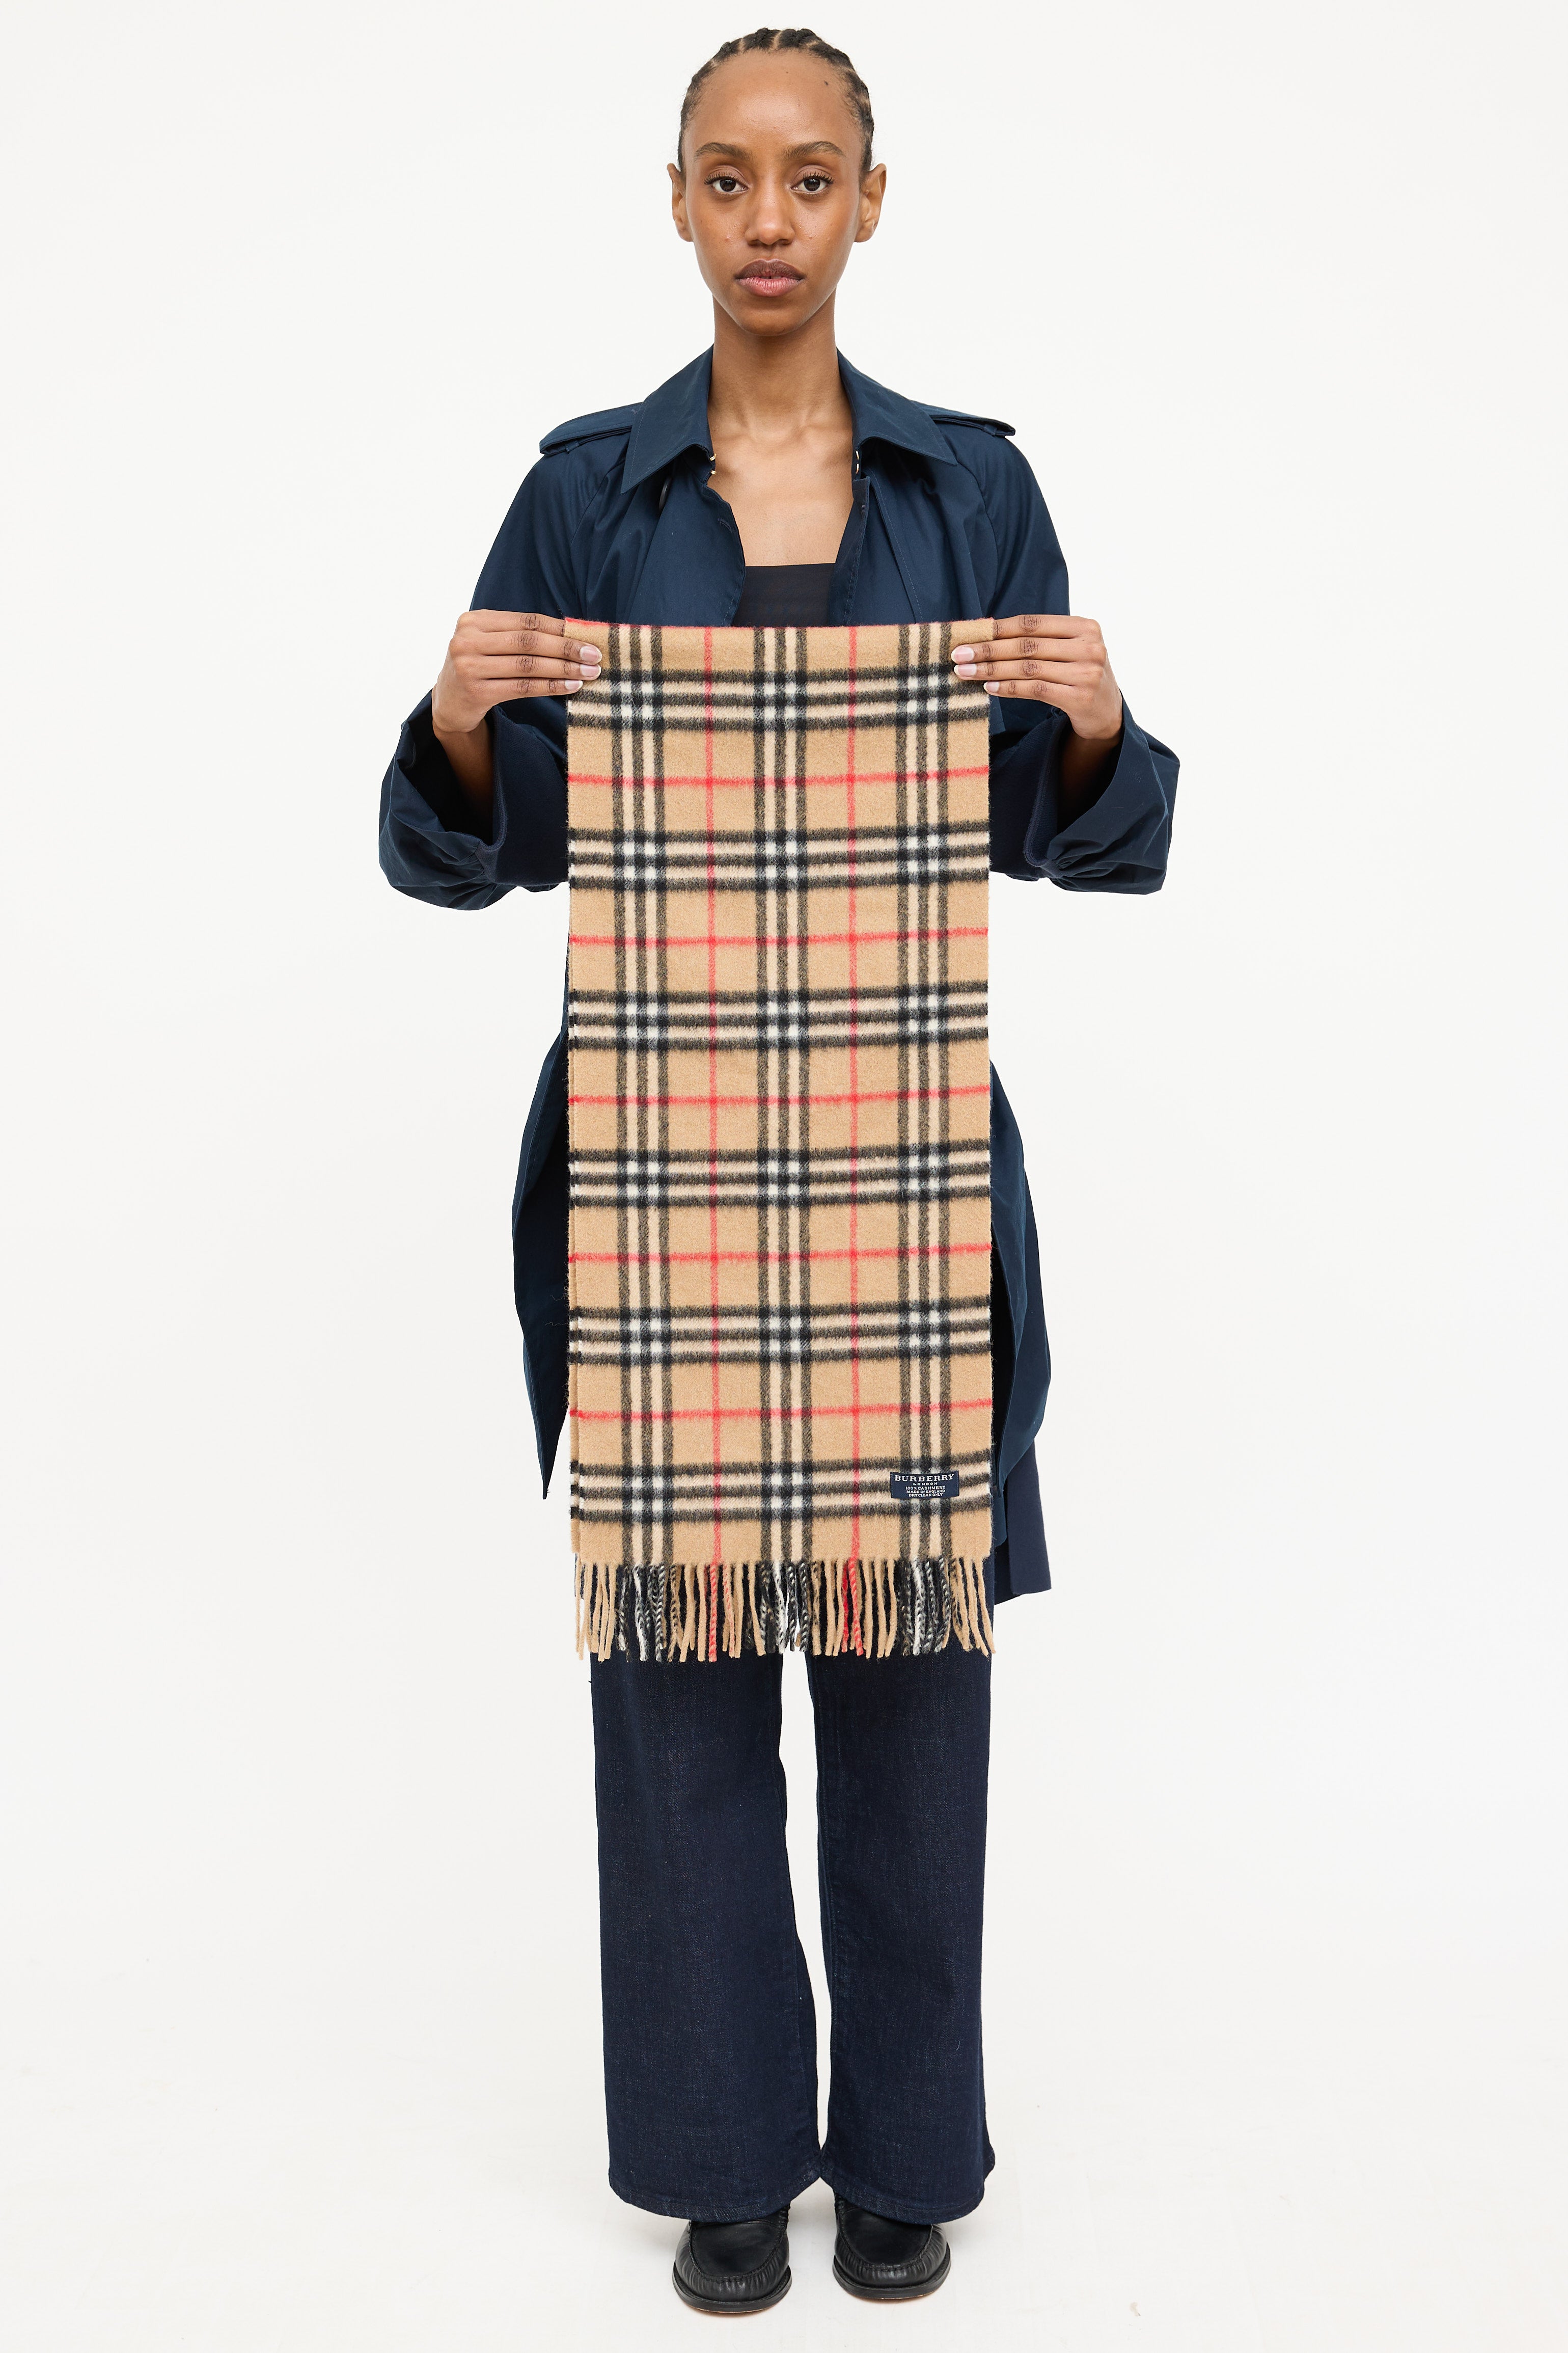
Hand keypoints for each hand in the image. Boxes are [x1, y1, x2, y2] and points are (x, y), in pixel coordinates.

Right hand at [431, 611, 600, 741]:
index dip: (559, 628)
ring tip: (589, 673)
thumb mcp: (489, 643)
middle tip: (594, 655)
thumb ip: (518, 635)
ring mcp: (469, 666)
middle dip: (566, 648)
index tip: (587, 636)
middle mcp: (468, 640)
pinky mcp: (476, 692)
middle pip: (529, 642)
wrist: (448, 703)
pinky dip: (550, 686)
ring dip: (563, 669)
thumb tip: (571, 633)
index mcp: (474, 620)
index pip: (526, 621)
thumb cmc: (478, 667)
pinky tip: (570, 687)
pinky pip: (522, 688)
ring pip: (528, 666)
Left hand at [952, 613, 1122, 743]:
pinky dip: (1009, 688)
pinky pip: (1035, 690)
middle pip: (1027, 646)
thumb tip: (986, 635)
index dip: (998, 628)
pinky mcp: (1079, 697)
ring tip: (966, 673)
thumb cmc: (1078, 674)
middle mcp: (1089, 647)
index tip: (968, 634)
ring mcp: (1086, 672)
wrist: (1107, 711)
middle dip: (988, 650)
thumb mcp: (1068, 649)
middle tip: (959, 655)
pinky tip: (990, 688)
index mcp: (1084, 626)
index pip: (1032, 624)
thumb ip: (1039, 640)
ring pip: (1028, 668)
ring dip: (992, 670)